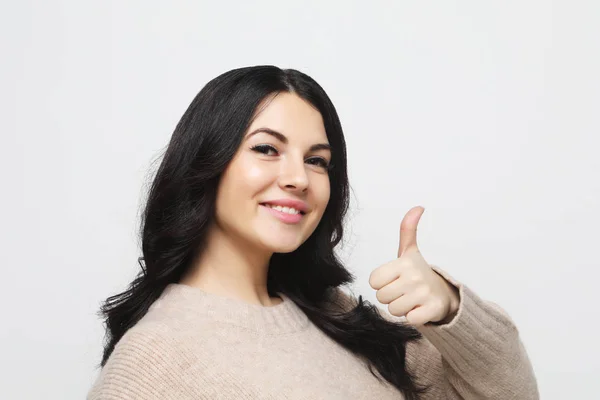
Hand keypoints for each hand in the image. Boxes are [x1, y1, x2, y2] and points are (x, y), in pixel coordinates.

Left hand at [368, 206, 459, 326]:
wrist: (444, 293)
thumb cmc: (418, 272)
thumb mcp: (409, 251)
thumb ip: (407, 229)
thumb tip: (418, 206)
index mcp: (404, 262)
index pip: (374, 281)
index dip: (382, 283)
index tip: (394, 279)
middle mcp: (414, 276)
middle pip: (382, 297)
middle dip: (391, 297)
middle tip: (403, 291)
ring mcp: (424, 293)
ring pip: (393, 310)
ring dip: (401, 308)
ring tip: (411, 299)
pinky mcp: (432, 310)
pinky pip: (409, 319)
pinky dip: (413, 317)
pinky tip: (420, 308)